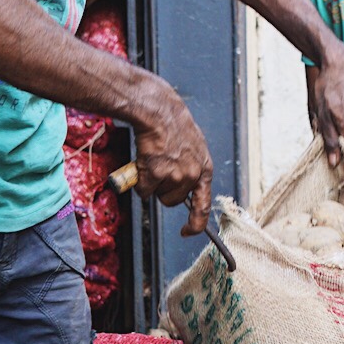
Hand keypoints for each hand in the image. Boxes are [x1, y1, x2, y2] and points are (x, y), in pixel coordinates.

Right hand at [130, 79, 213, 234]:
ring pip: (157, 196)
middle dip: (164, 190)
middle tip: (160, 169)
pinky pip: (143, 190)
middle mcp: (192, 175)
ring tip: (153, 161)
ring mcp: (175, 176)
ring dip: (152, 184)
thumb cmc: (174, 126)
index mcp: (204, 169)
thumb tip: (183, 186)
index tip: (188, 231)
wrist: (159, 112)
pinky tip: (143, 162)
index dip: (196, 223)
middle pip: (174, 201)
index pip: (203, 205)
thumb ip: (191, 168)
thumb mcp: (194, 147)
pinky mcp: (156, 174)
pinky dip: (139, 180)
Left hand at [312, 41, 343, 164]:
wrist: (339, 64)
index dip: (340, 158)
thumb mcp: (322, 116)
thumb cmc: (327, 88)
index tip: (331, 155)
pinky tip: (341, 113)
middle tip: (327, 133)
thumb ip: (330, 140)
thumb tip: (334, 162)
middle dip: (341, 144)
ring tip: (333, 119)